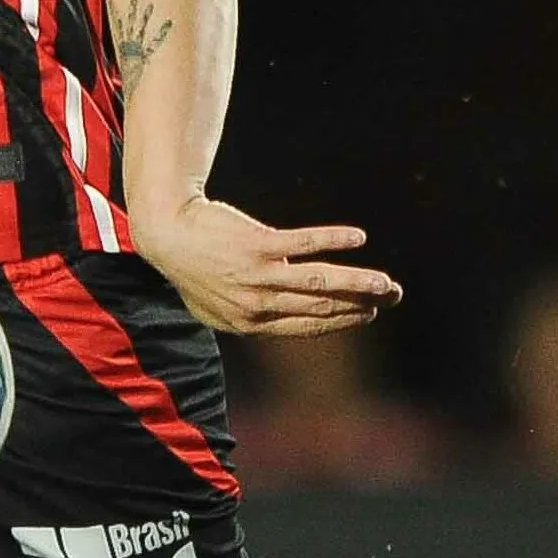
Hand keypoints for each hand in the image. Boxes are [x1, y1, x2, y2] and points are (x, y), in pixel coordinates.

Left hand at [133, 198, 400, 337]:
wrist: (165, 231)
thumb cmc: (193, 264)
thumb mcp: (217, 303)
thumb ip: (253, 312)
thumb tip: (287, 313)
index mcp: (250, 324)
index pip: (307, 327)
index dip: (342, 321)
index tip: (369, 313)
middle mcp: (257, 306)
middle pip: (321, 307)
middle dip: (360, 303)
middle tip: (392, 296)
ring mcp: (257, 276)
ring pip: (318, 283)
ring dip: (357, 283)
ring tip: (386, 283)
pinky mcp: (257, 245)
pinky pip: (303, 244)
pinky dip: (333, 240)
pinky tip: (357, 237)